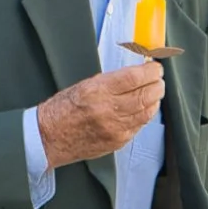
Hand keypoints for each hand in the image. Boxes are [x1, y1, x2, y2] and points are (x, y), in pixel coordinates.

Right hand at [36, 63, 164, 169]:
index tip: (154, 67)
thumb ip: (112, 80)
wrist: (49, 137)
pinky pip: (140, 126)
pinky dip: (145, 115)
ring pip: (148, 112)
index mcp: (98, 91)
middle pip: (146, 95)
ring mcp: (115, 128)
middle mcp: (108, 110)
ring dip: (154, 100)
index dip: (151, 71)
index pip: (135, 77)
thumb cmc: (63, 109)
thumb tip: (136, 74)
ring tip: (153, 93)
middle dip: (157, 85)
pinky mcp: (118, 141)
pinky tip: (143, 109)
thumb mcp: (85, 85)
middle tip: (158, 79)